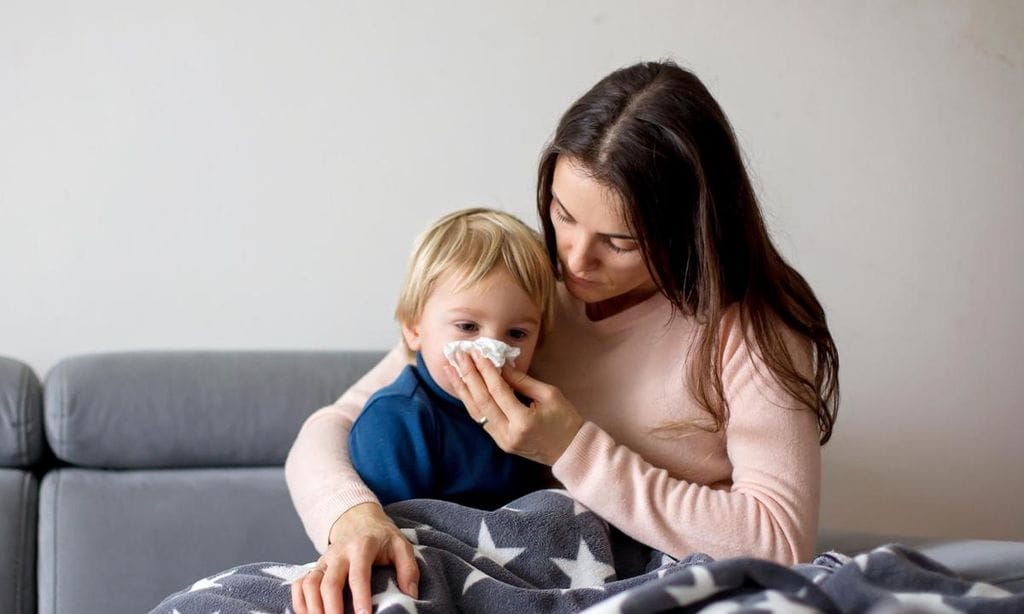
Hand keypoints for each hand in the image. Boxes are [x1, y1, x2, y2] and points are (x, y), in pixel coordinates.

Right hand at [291, 502, 418, 613]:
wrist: (358, 520)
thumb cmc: (382, 538)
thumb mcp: (401, 546)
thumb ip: (408, 569)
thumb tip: (411, 595)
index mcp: (362, 547)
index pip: (359, 574)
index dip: (360, 597)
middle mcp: (338, 553)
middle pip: (329, 582)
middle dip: (332, 608)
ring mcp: (323, 560)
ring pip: (310, 583)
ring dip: (313, 607)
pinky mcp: (314, 567)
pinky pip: (300, 584)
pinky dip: (300, 602)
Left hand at [444, 350, 584, 465]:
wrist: (571, 451)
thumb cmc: (565, 420)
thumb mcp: (549, 394)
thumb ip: (522, 381)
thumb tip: (500, 365)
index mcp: (523, 421)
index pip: (498, 390)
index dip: (486, 370)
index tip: (477, 352)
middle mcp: (508, 433)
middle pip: (482, 400)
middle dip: (468, 375)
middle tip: (459, 355)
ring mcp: (502, 441)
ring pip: (476, 412)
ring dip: (463, 388)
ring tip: (450, 369)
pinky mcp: (500, 442)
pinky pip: (482, 420)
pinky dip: (471, 401)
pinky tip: (464, 387)